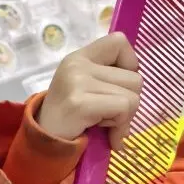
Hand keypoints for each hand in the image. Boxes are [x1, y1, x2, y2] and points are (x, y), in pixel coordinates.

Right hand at [38, 34, 141, 149]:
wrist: (45, 142)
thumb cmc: (71, 117)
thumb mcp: (87, 88)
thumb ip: (109, 78)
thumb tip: (138, 81)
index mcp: (80, 57)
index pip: (119, 41)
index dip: (130, 64)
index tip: (120, 85)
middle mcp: (77, 64)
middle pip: (135, 78)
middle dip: (129, 102)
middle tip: (108, 115)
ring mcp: (77, 82)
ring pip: (133, 97)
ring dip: (124, 117)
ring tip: (102, 123)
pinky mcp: (80, 103)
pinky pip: (123, 108)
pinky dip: (120, 127)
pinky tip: (104, 133)